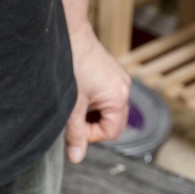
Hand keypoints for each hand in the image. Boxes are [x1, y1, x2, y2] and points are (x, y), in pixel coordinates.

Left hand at [64, 26, 130, 163]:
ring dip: (93, 114)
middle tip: (75, 119)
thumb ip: (75, 134)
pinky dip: (94, 102)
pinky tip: (80, 94)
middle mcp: (124, 89)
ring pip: (109, 110)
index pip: (111, 132)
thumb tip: (76, 157)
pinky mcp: (112, 74)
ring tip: (77, 104)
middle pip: (114, 123)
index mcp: (118, 98)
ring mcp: (119, 80)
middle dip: (94, 126)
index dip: (91, 136)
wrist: (70, 36)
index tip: (75, 128)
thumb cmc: (72, 66)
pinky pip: (107, 97)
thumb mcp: (71, 106)